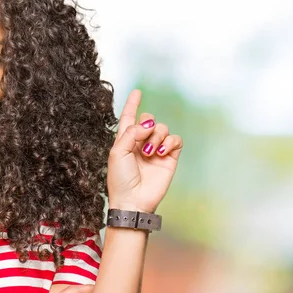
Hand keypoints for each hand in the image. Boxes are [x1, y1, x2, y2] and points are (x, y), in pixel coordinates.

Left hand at [107, 89, 182, 212]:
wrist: (133, 200)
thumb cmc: (120, 179)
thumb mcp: (117, 152)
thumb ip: (130, 133)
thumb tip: (148, 124)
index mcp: (125, 140)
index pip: (129, 117)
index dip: (132, 104)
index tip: (137, 92)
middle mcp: (141, 143)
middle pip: (149, 119)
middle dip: (147, 122)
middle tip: (144, 134)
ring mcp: (156, 150)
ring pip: (162, 128)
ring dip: (157, 136)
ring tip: (151, 152)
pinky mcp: (169, 158)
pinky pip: (175, 140)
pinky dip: (169, 142)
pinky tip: (161, 152)